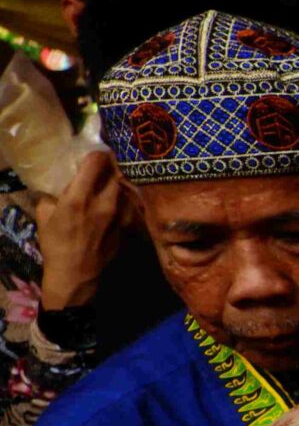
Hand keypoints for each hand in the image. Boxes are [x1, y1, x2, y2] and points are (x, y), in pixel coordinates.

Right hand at [34, 152, 123, 310]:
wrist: (76, 274)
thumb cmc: (55, 243)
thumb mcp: (43, 214)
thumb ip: (52, 194)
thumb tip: (59, 182)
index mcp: (79, 198)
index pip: (96, 162)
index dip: (96, 152)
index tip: (94, 151)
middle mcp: (103, 203)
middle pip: (116, 172)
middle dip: (111, 164)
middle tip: (106, 162)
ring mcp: (119, 215)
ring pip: (125, 187)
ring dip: (119, 181)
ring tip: (112, 179)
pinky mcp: (127, 226)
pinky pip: (128, 204)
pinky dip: (123, 198)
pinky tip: (117, 199)